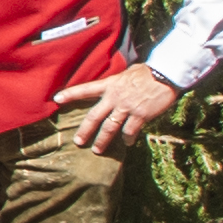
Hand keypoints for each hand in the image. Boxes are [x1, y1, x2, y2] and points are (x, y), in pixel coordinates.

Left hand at [57, 62, 180, 151]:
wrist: (166, 74)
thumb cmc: (148, 72)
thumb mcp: (127, 73)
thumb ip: (117, 82)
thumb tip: (113, 86)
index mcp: (110, 84)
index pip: (85, 89)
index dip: (70, 94)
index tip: (56, 99)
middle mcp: (115, 97)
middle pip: (94, 116)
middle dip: (85, 130)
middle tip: (77, 142)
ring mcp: (127, 107)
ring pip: (109, 128)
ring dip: (102, 140)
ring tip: (97, 150)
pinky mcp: (140, 115)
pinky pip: (130, 131)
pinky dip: (128, 138)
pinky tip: (127, 143)